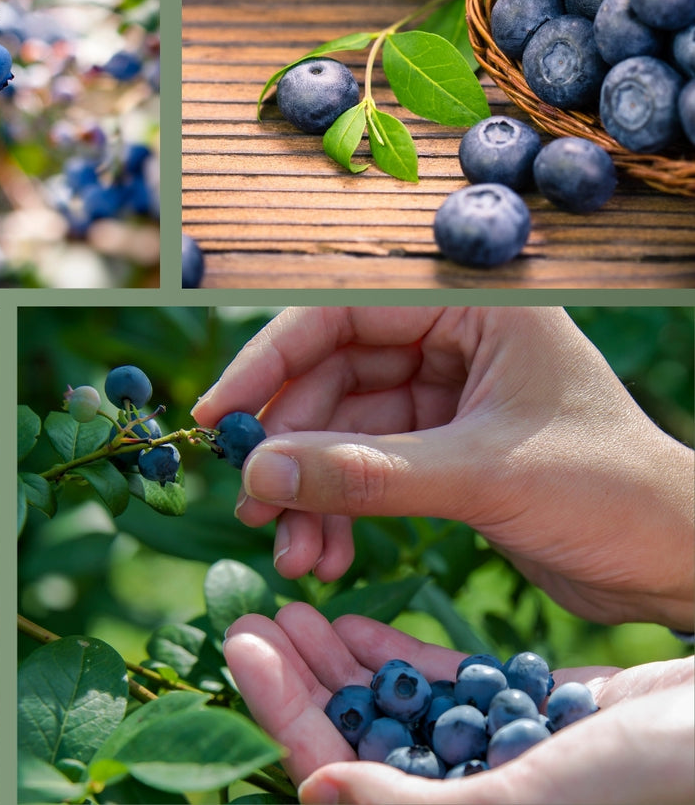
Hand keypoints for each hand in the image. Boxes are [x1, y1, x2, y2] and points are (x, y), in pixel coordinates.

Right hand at [192, 308, 693, 628]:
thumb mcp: (481, 477)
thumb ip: (365, 474)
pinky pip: (363, 466)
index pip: (342, 314)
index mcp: (471, 306)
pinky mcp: (442, 445)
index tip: (220, 416)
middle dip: (290, 447)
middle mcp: (451, 337)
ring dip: (309, 491)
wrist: (677, 564)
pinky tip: (323, 554)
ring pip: (340, 429)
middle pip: (331, 374)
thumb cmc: (611, 494)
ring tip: (291, 553)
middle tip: (251, 505)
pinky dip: (338, 509)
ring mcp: (444, 392)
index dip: (271, 361)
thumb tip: (257, 475)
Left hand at [223, 602, 694, 804]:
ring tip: (294, 608)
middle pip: (357, 739)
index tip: (243, 643)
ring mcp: (501, 759)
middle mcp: (472, 796)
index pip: (341, 772)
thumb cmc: (661, 779)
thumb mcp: (535, 798)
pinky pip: (443, 691)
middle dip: (301, 680)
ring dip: (340, 660)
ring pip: (393, 710)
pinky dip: (396, 657)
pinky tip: (356, 621)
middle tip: (252, 617)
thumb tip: (315, 792)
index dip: (285, 712)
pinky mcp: (534, 720)